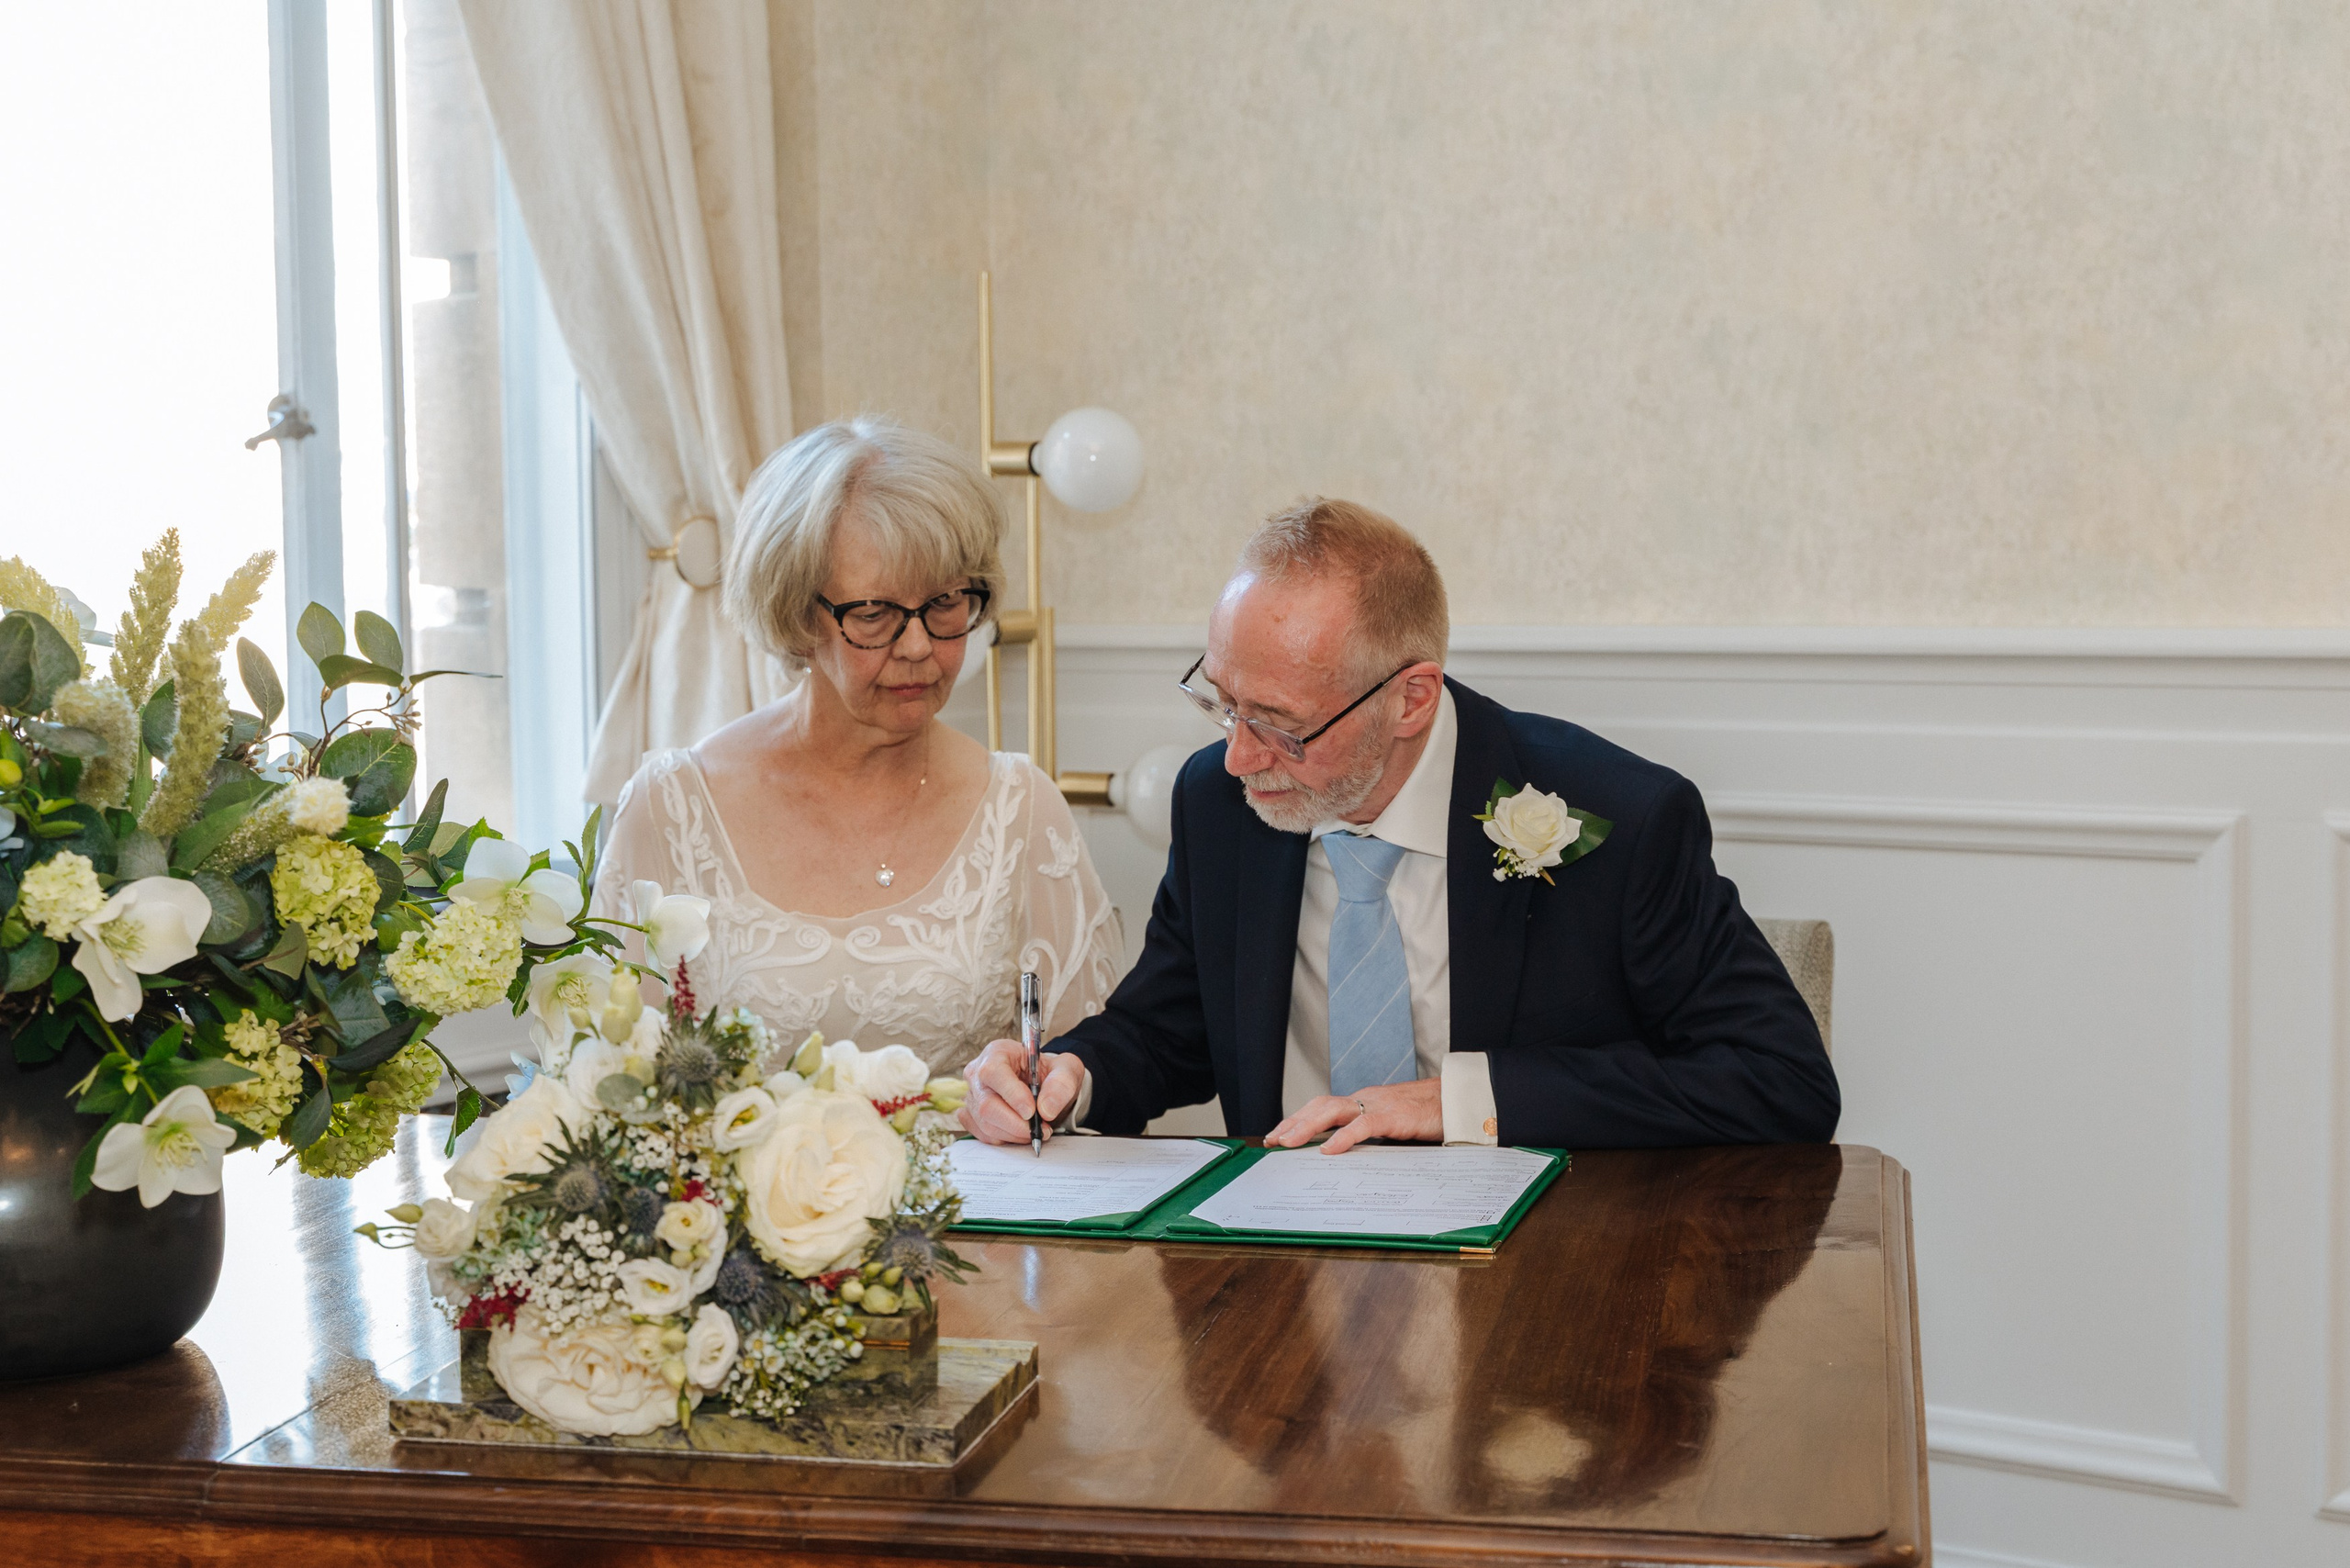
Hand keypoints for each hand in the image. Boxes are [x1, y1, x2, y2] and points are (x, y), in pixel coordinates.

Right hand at [957, 1037, 1085, 1145]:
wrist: (1044, 1085)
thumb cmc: (1050, 1072)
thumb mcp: (1066, 1069)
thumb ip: (1061, 1084)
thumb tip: (1046, 1109)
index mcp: (997, 1052)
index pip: (993, 1072)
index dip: (1011, 1094)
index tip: (1032, 1111)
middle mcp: (978, 1073)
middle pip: (986, 1104)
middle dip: (1016, 1123)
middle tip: (1040, 1128)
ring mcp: (973, 1096)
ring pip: (985, 1123)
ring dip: (1014, 1133)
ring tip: (1036, 1130)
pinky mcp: (972, 1116)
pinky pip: (984, 1134)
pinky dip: (1007, 1138)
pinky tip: (1021, 1131)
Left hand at [1265, 1077, 1442, 1153]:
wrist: (1455, 1099)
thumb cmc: (1426, 1114)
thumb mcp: (1391, 1124)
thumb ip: (1370, 1133)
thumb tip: (1345, 1153)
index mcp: (1363, 1102)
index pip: (1322, 1107)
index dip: (1298, 1119)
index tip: (1278, 1135)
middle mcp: (1364, 1100)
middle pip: (1320, 1105)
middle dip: (1293, 1122)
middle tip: (1272, 1140)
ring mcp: (1377, 1105)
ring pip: (1333, 1110)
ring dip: (1307, 1126)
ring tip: (1288, 1141)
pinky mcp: (1393, 1116)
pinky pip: (1363, 1125)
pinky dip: (1343, 1137)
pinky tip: (1328, 1149)